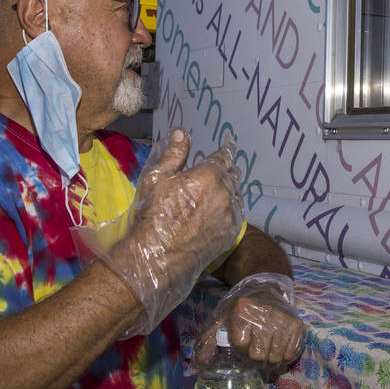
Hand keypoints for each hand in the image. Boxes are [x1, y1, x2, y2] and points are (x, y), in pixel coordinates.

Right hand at [80, 128, 242, 336]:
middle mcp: (225, 193)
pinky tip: (217, 213)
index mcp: (209, 175)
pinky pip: (235, 215)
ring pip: (235, 195)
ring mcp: (230, 215)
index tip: (227, 146)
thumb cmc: (154, 215)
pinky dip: (229, 210)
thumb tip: (182, 133)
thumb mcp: (157, 178)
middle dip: (225, 171)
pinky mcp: (230, 234)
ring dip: (228, 191)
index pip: (224, 156)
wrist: (158, 255)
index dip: (225, 150)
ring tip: (216, 194)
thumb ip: (173, 153)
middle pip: (232, 175)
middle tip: (216, 172)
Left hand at [194, 291, 305, 369]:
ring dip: (270, 360)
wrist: (268, 290)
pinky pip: (290, 354)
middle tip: (254, 351)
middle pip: (258, 355)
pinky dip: (284, 356)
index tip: (241, 343)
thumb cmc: (242, 310)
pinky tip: (278, 347)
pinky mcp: (296, 325)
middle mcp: (264, 312)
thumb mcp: (222, 320)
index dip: (239, 349)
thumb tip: (201, 362)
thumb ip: (209, 341)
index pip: (240, 344)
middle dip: (254, 358)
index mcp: (242, 310)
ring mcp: (283, 319)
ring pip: (276, 358)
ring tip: (266, 349)